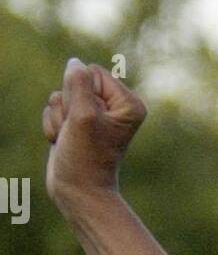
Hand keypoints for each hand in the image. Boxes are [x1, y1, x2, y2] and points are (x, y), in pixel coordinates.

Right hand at [41, 59, 146, 210]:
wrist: (78, 191)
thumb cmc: (85, 158)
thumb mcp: (83, 116)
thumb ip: (79, 83)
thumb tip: (75, 63)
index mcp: (128, 103)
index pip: (92, 72)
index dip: (81, 93)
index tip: (87, 121)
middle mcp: (114, 107)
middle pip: (75, 82)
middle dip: (68, 106)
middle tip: (77, 132)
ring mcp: (94, 115)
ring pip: (61, 96)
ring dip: (59, 119)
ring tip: (71, 140)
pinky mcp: (76, 123)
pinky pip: (54, 109)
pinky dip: (53, 126)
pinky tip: (63, 142)